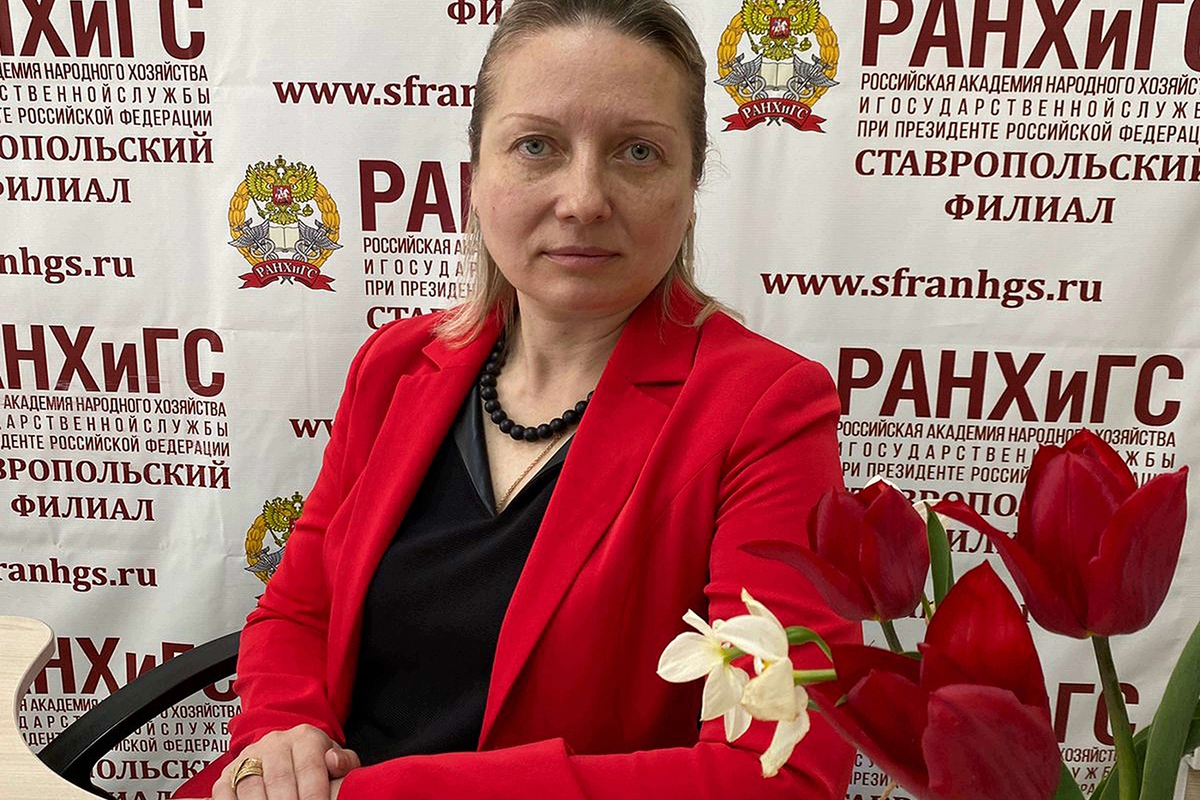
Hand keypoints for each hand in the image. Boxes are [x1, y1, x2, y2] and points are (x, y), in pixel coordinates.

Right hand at [212, 724, 359, 799]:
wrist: (286, 752)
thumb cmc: (315, 762)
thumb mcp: (335, 759)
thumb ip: (343, 762)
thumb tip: (334, 762)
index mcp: (305, 738)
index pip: (309, 768)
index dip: (314, 794)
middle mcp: (274, 744)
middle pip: (279, 779)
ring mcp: (248, 758)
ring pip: (251, 787)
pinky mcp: (227, 774)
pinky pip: (225, 792)